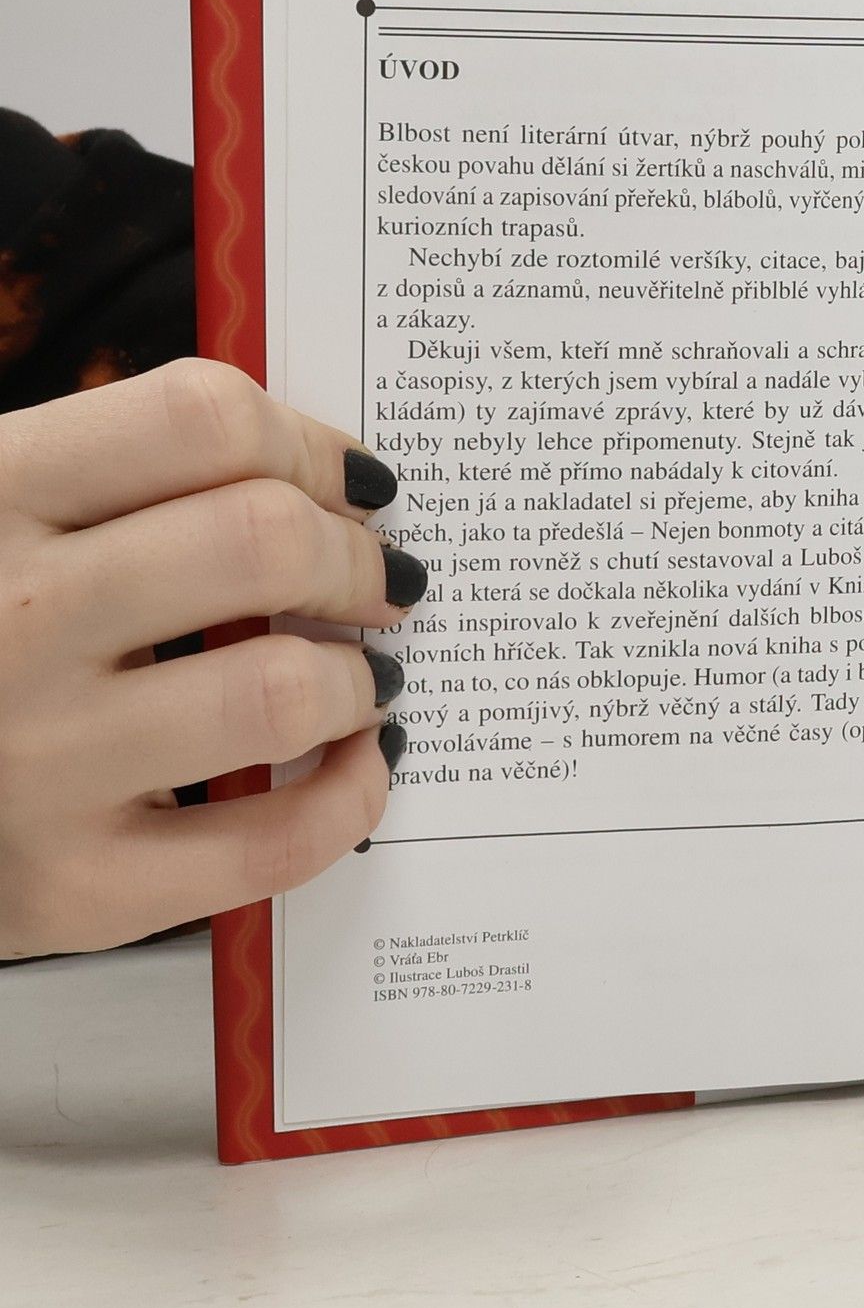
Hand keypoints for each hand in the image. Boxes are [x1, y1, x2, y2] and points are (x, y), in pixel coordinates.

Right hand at [0, 360, 423, 956]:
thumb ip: (110, 476)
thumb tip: (311, 476)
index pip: (199, 419)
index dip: (311, 444)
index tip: (349, 482)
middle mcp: (5, 617)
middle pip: (263, 542)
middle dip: (357, 560)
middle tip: (381, 581)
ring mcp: (33, 761)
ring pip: (282, 689)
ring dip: (360, 679)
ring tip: (361, 677)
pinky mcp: (67, 889)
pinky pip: (269, 844)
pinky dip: (348, 800)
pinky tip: (353, 766)